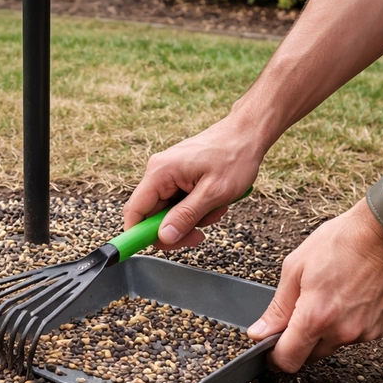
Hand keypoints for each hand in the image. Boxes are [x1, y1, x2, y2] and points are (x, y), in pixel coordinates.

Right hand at [123, 114, 264, 249]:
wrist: (248, 133)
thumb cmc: (235, 156)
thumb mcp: (213, 193)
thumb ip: (186, 216)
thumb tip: (163, 237)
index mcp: (160, 172)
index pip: (135, 210)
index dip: (139, 234)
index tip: (156, 248)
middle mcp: (159, 171)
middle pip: (152, 215)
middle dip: (177, 228)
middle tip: (200, 234)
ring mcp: (169, 174)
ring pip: (169, 211)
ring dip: (191, 218)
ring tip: (215, 209)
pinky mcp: (179, 176)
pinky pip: (179, 202)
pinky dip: (196, 208)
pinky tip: (214, 201)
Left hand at [247, 201, 382, 372]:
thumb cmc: (343, 242)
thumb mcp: (296, 267)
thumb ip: (277, 307)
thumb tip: (260, 332)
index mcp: (316, 317)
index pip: (288, 359)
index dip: (275, 356)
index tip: (270, 346)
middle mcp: (342, 332)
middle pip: (309, 357)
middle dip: (298, 342)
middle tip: (298, 313)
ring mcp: (364, 333)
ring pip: (332, 346)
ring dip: (323, 333)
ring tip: (327, 297)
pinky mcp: (381, 330)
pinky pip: (354, 337)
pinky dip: (345, 326)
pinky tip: (346, 299)